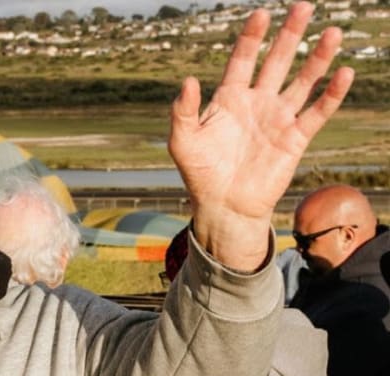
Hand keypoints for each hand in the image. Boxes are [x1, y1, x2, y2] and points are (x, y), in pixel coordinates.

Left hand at [169, 2, 353, 270]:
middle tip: (304, 6)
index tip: (260, 14)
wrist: (223, 206)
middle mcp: (257, 102)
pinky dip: (331, 94)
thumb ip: (183, 111)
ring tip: (332, 32)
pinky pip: (317, 112)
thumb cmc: (199, 174)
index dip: (252, 38)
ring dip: (317, 58)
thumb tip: (188, 80)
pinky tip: (343, 73)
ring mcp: (278, 118)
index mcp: (229, 98)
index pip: (243, 59)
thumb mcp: (182, 141)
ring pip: (302, 80)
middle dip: (290, 35)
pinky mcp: (295, 138)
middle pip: (277, 61)